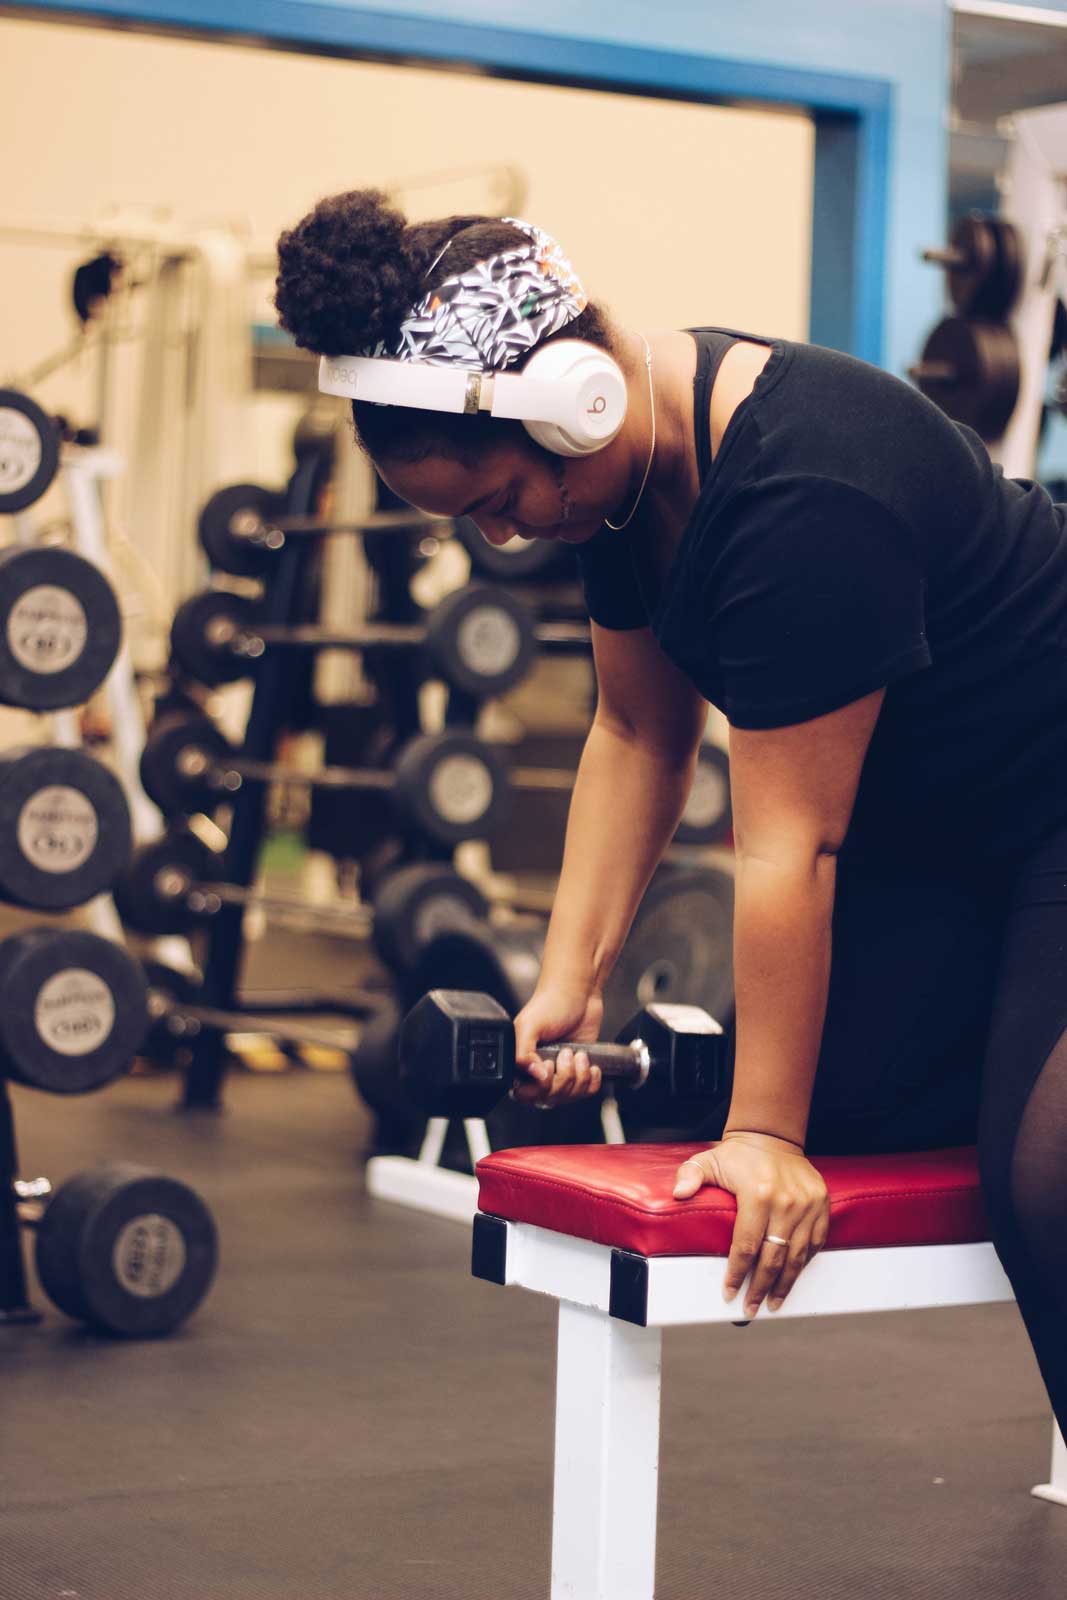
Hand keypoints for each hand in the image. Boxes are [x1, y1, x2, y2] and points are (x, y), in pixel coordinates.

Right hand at [512, 985, 605, 1106]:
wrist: (579, 993)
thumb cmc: (551, 1003)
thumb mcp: (529, 1026)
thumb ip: (522, 1054)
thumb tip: (535, 1076)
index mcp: (520, 1062)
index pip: (525, 1094)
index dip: (539, 1087)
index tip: (549, 1067)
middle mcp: (539, 1071)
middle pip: (550, 1098)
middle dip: (563, 1077)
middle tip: (566, 1053)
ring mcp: (561, 1072)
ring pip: (570, 1096)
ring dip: (579, 1076)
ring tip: (577, 1053)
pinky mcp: (580, 1071)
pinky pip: (586, 1092)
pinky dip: (591, 1080)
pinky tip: (590, 1063)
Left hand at [673, 1133, 829, 1316]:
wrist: (772, 1137)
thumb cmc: (738, 1155)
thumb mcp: (708, 1160)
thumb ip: (690, 1175)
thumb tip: (678, 1194)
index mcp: (758, 1194)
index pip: (746, 1246)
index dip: (738, 1273)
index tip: (730, 1292)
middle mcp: (786, 1202)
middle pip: (773, 1258)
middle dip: (760, 1288)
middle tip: (751, 1308)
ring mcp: (807, 1205)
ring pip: (797, 1256)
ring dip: (785, 1284)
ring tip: (772, 1303)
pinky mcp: (821, 1204)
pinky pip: (815, 1242)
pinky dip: (803, 1263)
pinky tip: (792, 1276)